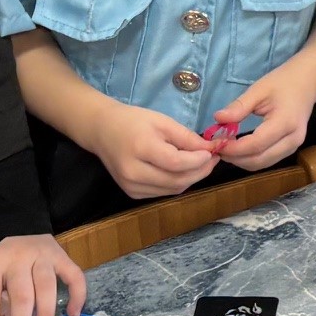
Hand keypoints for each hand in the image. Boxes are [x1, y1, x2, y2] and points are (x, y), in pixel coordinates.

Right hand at [91, 100, 219, 198]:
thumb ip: (186, 137)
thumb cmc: (133, 121)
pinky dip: (178, 183)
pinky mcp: (132, 193)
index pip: (176, 163)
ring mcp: (131, 186)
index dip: (198, 160)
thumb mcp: (162, 122)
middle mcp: (133, 172)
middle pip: (176, 180)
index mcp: (140, 149)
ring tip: (201, 164)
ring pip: (172, 189)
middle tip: (213, 159)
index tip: (212, 151)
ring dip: (191, 179)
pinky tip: (183, 171)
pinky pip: (163, 192)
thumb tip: (210, 149)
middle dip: (200, 171)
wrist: (102, 131)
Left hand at [209, 65, 315, 172]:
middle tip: (217, 148)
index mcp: (285, 123)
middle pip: (259, 160)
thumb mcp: (259, 89)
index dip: (234, 148)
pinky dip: (251, 159)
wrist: (307, 83)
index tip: (217, 143)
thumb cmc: (283, 83)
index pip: (256, 144)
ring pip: (263, 164)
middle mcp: (292, 140)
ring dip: (242, 161)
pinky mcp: (291, 149)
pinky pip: (268, 160)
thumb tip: (218, 119)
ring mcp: (294, 147)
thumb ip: (239, 106)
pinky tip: (240, 149)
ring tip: (226, 148)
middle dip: (235, 158)